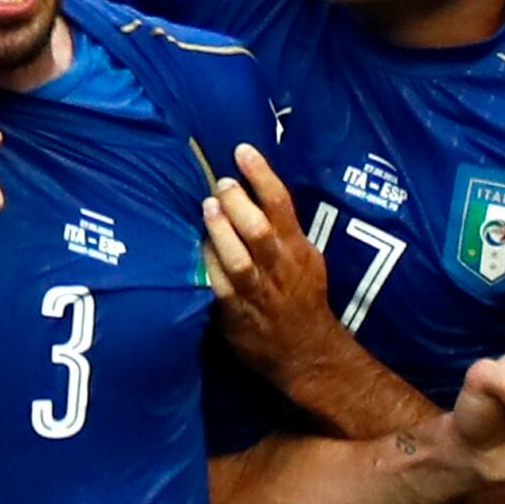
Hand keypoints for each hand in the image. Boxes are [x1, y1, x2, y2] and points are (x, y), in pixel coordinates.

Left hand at [201, 143, 337, 379]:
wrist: (307, 352)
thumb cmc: (300, 296)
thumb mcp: (303, 257)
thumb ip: (281, 226)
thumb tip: (252, 186)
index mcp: (297, 248)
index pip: (282, 204)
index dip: (262, 175)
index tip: (242, 151)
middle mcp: (280, 267)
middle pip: (261, 229)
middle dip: (239, 203)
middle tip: (221, 183)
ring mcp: (259, 292)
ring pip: (241, 258)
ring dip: (222, 231)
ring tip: (208, 207)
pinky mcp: (239, 315)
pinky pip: (221, 287)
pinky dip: (209, 266)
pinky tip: (197, 248)